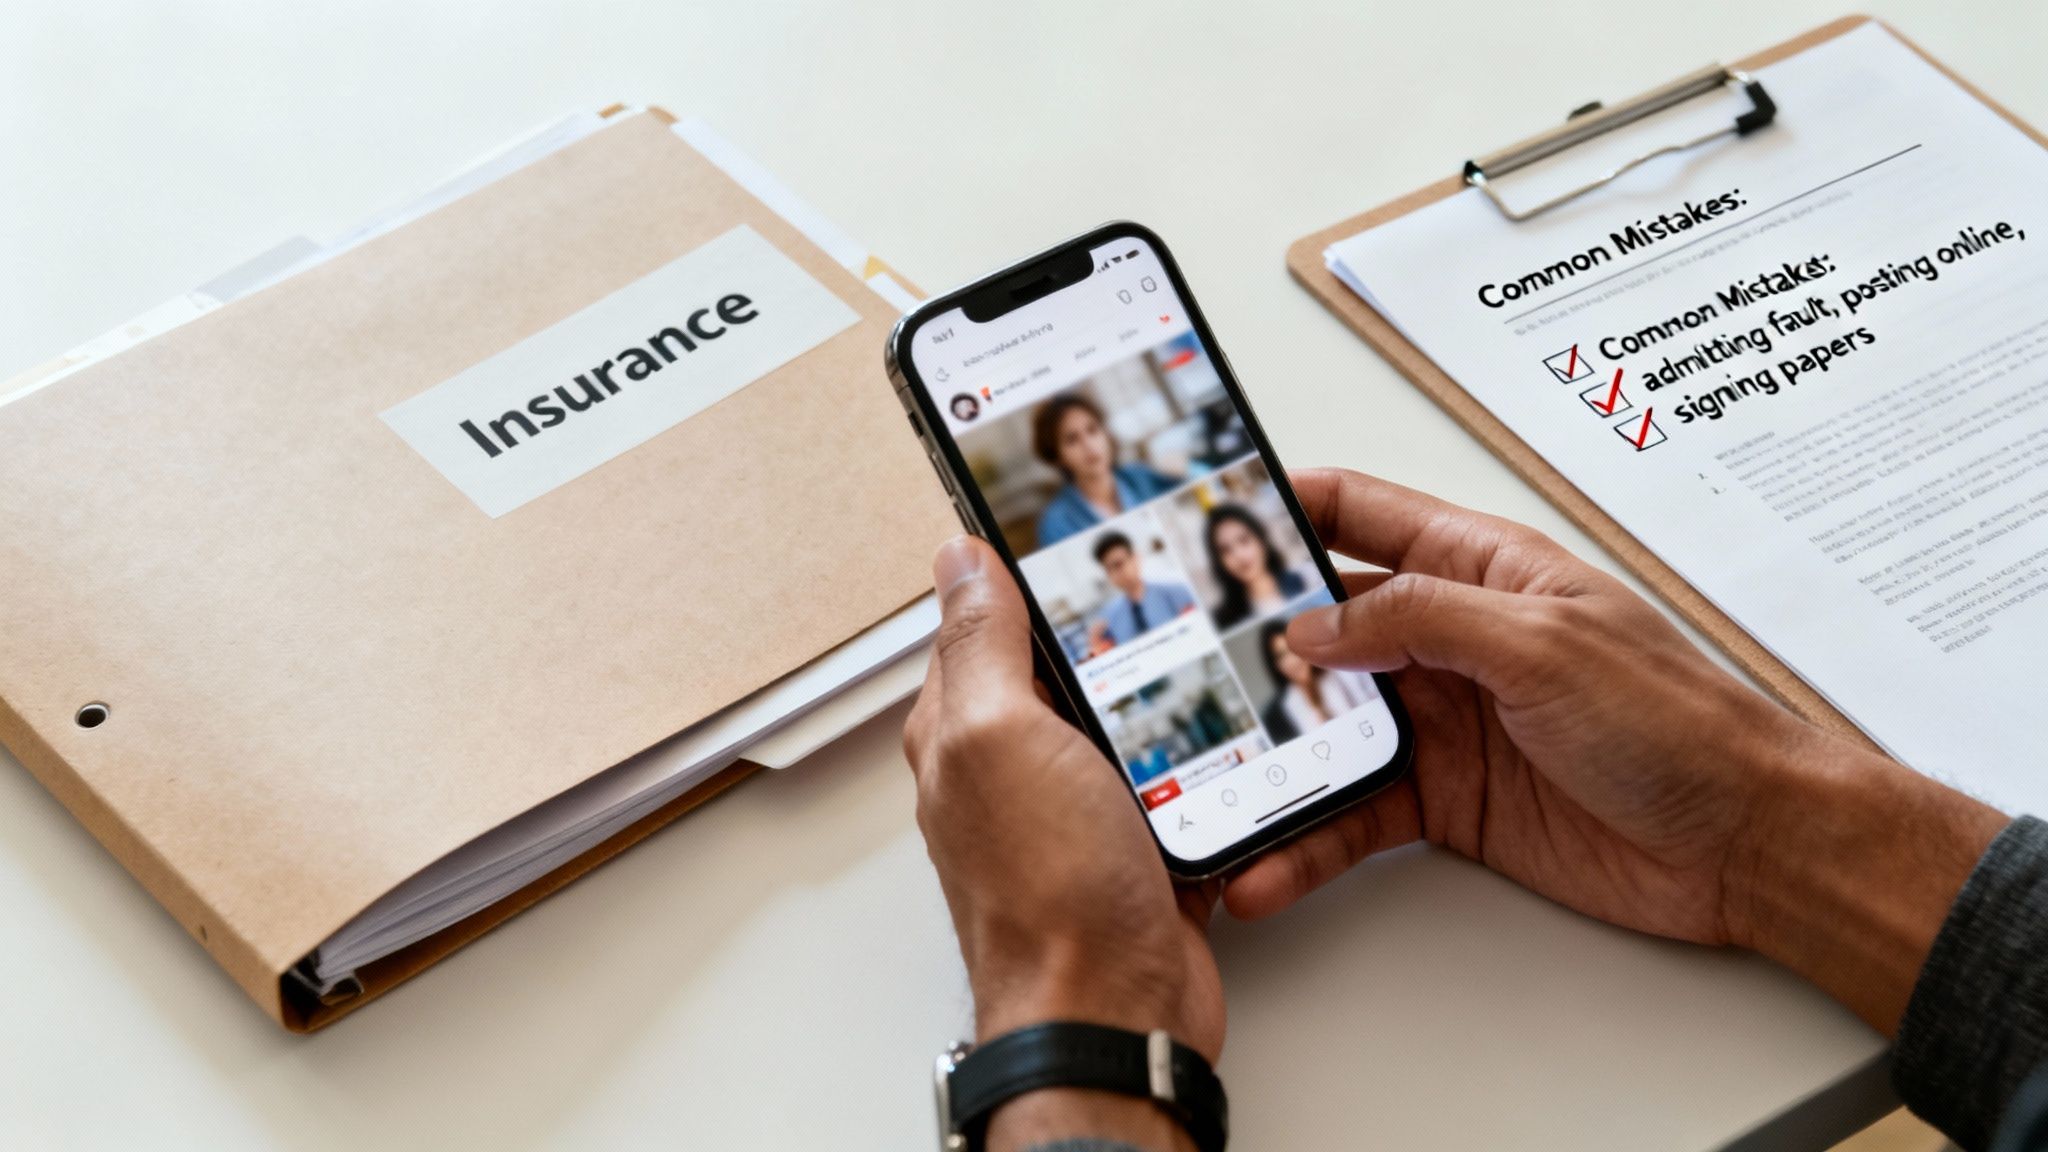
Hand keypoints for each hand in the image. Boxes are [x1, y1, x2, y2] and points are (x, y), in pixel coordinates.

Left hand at [905, 537, 1222, 1148]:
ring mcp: (1075, 807)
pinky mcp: (1135, 844)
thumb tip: (958, 556)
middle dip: (1111, 622)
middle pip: (1063, 662)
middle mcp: (1012, 765)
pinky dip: (1199, 756)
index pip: (982, 617)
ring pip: (1124, 715)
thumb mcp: (999, 735)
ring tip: (1212, 639)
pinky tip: (1230, 729)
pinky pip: (1171, 778)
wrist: (1111, 1011)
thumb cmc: (1046, 891)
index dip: (1020, 563)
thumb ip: (979, 644)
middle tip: (1163, 573)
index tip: (1067, 515)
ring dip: (1164, 687)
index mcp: (964, 726)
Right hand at [1226, 469, 2005, 1031]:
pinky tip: (1270, 858)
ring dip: (1266, 752)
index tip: (1207, 520)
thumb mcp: (1542, 642)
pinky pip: (1352, 811)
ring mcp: (1444, 720)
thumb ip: (1419, 617)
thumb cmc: (1683, 723)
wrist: (1748, 844)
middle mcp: (1451, 638)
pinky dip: (1306, 836)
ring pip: (1323, 725)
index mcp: (1480, 568)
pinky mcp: (1445, 800)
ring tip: (1205, 780)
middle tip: (1175, 666)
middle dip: (1248, 644)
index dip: (1281, 507)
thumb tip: (1316, 622)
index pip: (1358, 514)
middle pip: (1321, 626)